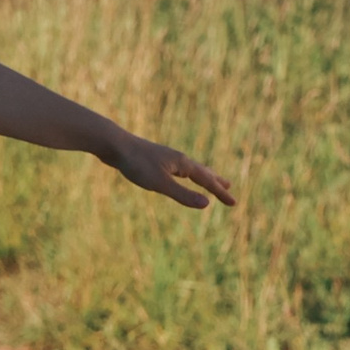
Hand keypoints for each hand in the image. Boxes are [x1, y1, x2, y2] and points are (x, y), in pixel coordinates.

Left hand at [103, 131, 235, 209]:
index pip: (207, 181)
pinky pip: (179, 169)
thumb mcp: (161, 184)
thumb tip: (207, 204)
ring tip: (209, 179)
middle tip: (229, 186)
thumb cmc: (137, 165)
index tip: (234, 203)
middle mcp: (179, 159)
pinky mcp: (157, 160)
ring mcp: (168, 158)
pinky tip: (179, 175)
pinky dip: (188, 174)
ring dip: (203, 176)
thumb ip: (183, 195)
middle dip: (216, 181)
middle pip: (203, 171)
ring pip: (191, 169)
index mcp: (183, 164)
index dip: (221, 193)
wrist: (116, 145)